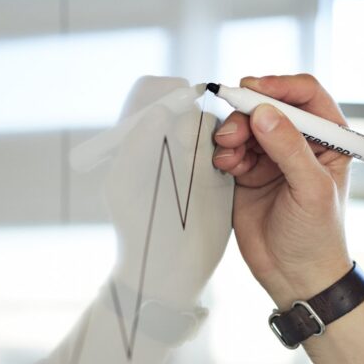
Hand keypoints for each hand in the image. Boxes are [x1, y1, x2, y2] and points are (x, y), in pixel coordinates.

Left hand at [104, 76, 233, 309]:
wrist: (168, 272)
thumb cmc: (138, 231)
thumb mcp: (125, 189)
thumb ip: (137, 146)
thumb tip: (159, 111)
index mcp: (139, 137)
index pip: (151, 91)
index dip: (168, 91)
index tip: (182, 106)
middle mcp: (167, 140)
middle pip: (189, 101)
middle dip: (200, 110)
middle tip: (200, 139)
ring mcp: (195, 156)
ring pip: (215, 122)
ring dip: (223, 131)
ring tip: (216, 163)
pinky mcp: (220, 174)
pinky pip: (234, 146)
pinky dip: (238, 149)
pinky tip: (232, 170)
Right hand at [211, 74, 353, 305]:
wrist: (295, 276)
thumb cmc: (317, 237)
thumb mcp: (312, 190)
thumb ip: (290, 149)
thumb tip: (265, 113)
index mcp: (329, 140)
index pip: (306, 95)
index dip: (280, 86)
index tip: (255, 89)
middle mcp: (300, 142)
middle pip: (269, 105)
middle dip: (247, 112)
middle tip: (234, 133)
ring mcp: (273, 157)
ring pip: (246, 124)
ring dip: (232, 133)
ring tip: (229, 156)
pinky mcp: (249, 173)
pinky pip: (232, 147)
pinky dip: (225, 151)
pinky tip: (226, 166)